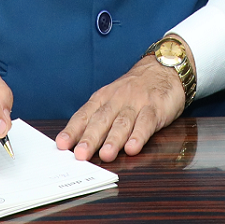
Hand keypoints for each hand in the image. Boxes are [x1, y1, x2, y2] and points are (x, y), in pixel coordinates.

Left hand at [55, 41, 193, 162]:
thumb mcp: (113, 98)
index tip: (62, 144)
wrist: (163, 68)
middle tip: (81, 154)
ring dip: (113, 139)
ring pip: (122, 122)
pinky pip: (146, 123)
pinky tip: (132, 148)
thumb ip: (99, 119)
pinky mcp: (155, 108)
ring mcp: (136, 103)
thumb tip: (79, 143)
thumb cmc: (134, 89)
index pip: (85, 114)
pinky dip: (139, 136)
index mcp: (103, 98)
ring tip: (105, 155)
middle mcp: (116, 100)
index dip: (73, 130)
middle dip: (90, 138)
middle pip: (101, 120)